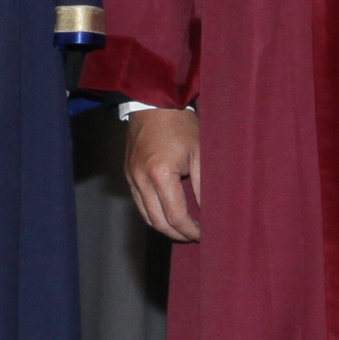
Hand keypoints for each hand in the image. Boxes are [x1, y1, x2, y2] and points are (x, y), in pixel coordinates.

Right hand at [126, 107, 202, 242]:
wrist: (154, 104)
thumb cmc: (181, 126)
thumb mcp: (200, 153)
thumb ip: (204, 186)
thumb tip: (210, 213)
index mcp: (160, 175)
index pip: (176, 216)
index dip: (191, 230)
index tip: (205, 234)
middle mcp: (141, 180)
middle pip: (158, 222)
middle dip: (178, 234)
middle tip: (196, 235)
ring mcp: (131, 178)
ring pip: (146, 216)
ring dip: (165, 226)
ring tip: (184, 227)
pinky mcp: (128, 174)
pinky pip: (140, 203)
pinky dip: (154, 214)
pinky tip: (169, 212)